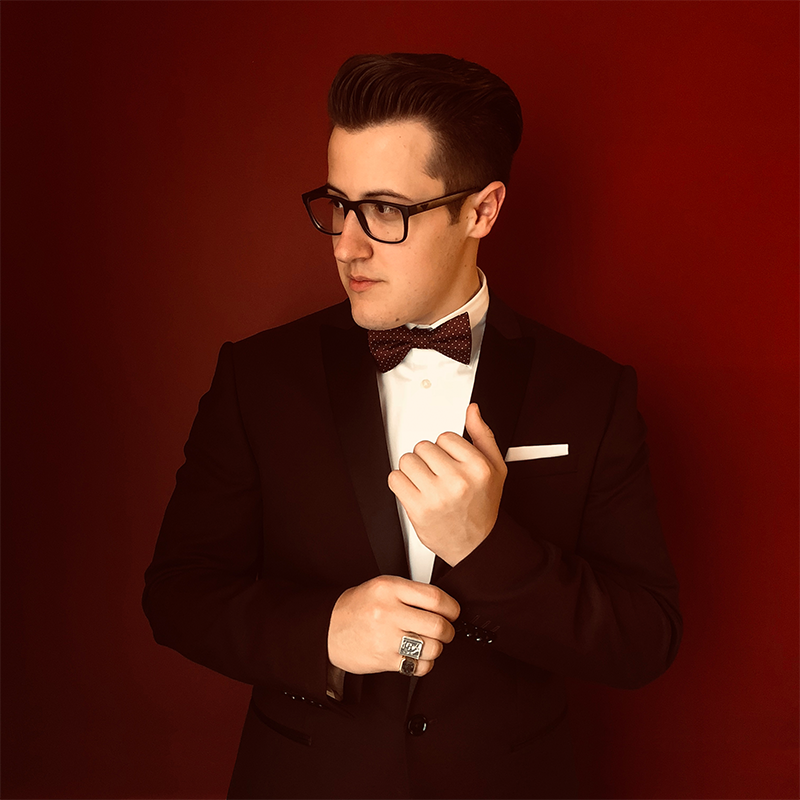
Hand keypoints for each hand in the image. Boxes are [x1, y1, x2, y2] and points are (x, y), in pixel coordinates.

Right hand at [327, 575, 459, 675]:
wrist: (328, 629)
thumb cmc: (358, 607)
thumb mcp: (382, 587)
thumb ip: (411, 592)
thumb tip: (444, 604)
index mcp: (389, 589)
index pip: (435, 597)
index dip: (452, 608)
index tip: (453, 612)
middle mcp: (388, 612)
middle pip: (438, 625)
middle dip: (448, 630)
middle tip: (445, 630)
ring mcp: (385, 637)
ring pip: (432, 648)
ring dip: (437, 647)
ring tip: (429, 642)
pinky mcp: (384, 659)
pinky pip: (419, 666)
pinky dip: (425, 663)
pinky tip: (417, 655)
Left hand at [388, 403, 506, 565]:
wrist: (477, 544)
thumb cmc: (484, 506)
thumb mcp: (495, 468)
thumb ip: (483, 436)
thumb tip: (472, 410)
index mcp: (478, 467)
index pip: (445, 437)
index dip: (445, 449)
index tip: (450, 463)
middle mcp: (458, 480)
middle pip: (423, 447)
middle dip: (428, 459)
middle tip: (438, 475)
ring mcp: (437, 496)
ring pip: (407, 460)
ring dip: (413, 470)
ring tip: (426, 483)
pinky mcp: (418, 509)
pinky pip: (395, 479)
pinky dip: (401, 483)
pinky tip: (415, 491)